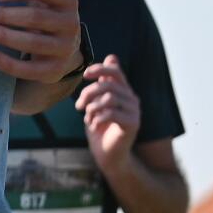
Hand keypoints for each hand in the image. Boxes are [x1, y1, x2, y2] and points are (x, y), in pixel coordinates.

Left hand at [0, 0, 81, 83]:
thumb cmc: (47, 8)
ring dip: (7, 38)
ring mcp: (65, 49)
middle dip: (10, 16)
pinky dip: (9, 64)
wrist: (61, 47)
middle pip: (37, 18)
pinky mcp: (54, 71)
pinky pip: (31, 70)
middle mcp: (71, 24)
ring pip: (34, 45)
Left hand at [77, 57, 142, 172]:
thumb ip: (102, 85)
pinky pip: (112, 113)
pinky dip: (97, 118)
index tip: (85, 75)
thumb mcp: (97, 104)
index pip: (115, 72)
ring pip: (109, 98)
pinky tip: (93, 125)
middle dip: (88, 93)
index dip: (100, 69)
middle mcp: (132, 99)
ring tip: (87, 117)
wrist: (108, 155)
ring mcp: (134, 112)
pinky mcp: (133, 124)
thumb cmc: (100, 128)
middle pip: (108, 85)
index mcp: (123, 91)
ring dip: (92, 107)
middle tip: (78, 106)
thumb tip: (112, 57)